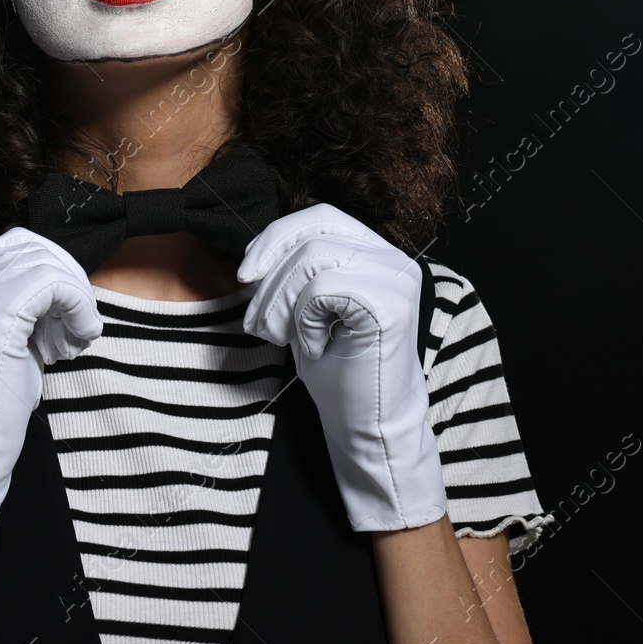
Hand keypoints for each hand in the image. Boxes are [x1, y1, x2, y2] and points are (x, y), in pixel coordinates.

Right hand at [0, 227, 101, 561]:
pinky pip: (55, 287)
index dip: (55, 269)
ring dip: (77, 300)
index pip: (18, 244)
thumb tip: (67, 277)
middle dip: (70, 282)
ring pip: (49, 266)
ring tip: (75, 339)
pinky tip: (78, 340)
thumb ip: (25, 302)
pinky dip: (79, 308)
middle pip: (36, 250)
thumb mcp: (7, 336)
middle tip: (78, 325)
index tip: (67, 312)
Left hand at [237, 203, 445, 532]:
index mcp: (378, 254)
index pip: (320, 217)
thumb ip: (298, 270)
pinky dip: (304, 318)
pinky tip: (314, 346)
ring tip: (283, 337)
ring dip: (281, 300)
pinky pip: (323, 288)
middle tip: (260, 323)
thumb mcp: (309, 307)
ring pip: (312, 258)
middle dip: (271, 275)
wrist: (366, 426)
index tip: (246, 273)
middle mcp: (394, 260)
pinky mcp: (390, 305)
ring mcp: (396, 280)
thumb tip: (257, 249)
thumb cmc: (339, 370)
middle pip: (312, 233)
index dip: (276, 237)